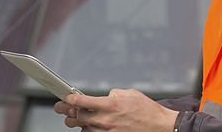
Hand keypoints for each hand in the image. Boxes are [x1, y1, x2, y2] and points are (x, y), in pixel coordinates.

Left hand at [54, 88, 178, 131]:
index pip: (81, 101)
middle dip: (67, 112)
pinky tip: (92, 126)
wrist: (159, 127)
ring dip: (79, 123)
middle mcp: (105, 120)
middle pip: (75, 117)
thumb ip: (114, 94)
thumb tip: (105, 96)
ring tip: (79, 117)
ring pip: (82, 128)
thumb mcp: (130, 94)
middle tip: (62, 108)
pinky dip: (90, 130)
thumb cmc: (147, 111)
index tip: (64, 96)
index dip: (69, 98)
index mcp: (109, 105)